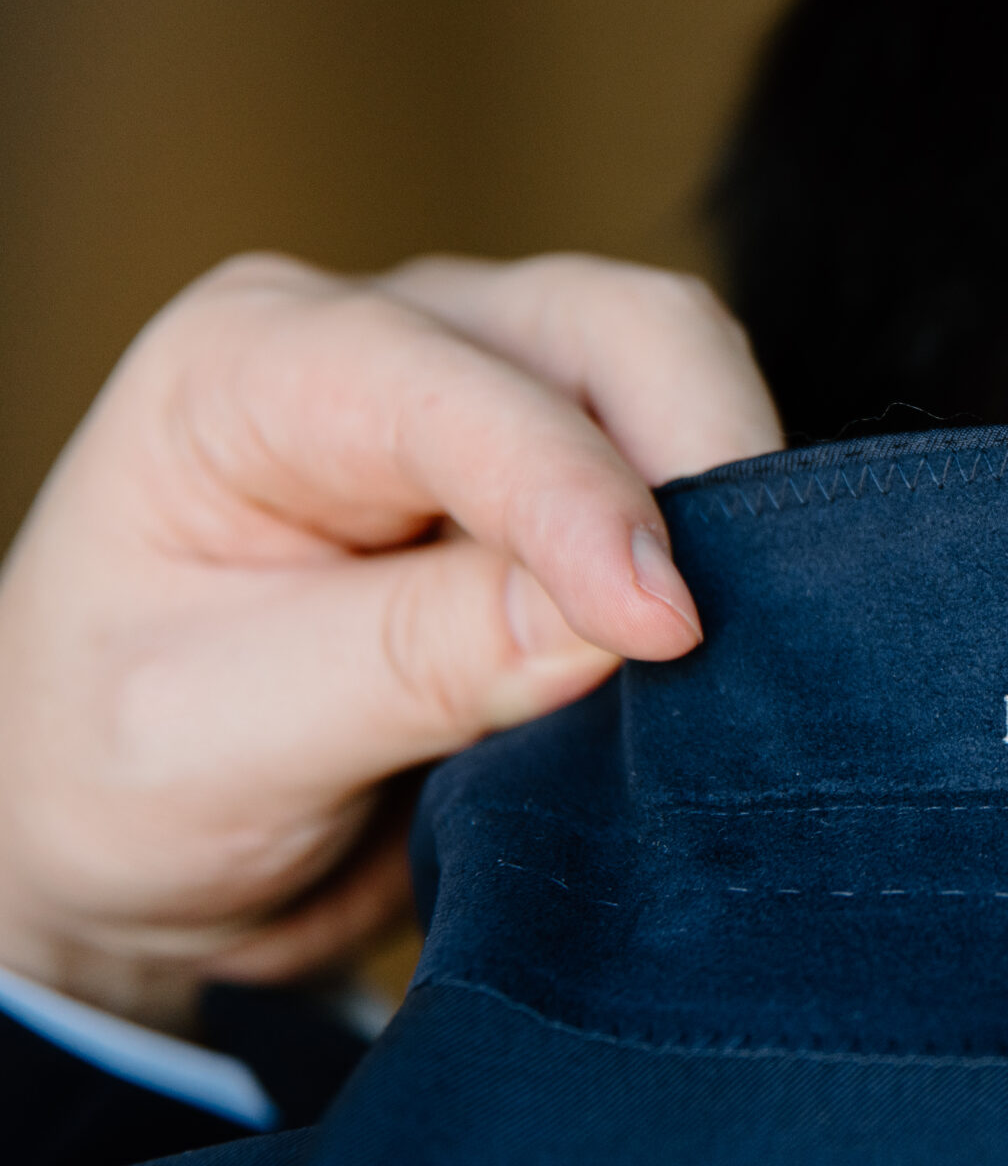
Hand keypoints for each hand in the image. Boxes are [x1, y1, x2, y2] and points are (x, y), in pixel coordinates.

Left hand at [0, 254, 780, 1027]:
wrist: (127, 836)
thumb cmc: (114, 774)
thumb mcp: (215, 741)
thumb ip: (408, 665)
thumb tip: (612, 622)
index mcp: (247, 370)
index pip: (451, 392)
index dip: (573, 499)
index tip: (664, 629)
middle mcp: (384, 340)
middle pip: (614, 330)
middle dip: (701, 457)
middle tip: (734, 623)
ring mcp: (491, 394)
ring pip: (682, 378)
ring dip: (727, 503)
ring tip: (724, 648)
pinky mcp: (570, 472)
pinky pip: (695, 467)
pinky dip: (725, 548)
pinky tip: (710, 646)